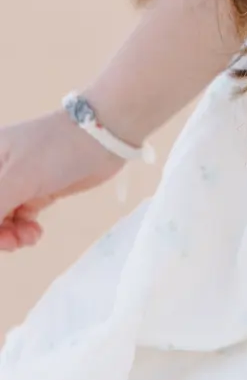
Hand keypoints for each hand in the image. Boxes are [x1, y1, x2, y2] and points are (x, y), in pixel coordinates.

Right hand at [0, 111, 123, 251]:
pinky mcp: (36, 191)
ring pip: (0, 218)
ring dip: (8, 235)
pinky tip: (34, 233)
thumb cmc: (55, 149)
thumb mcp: (15, 178)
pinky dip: (22, 230)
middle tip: (10, 244)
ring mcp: (17, 180)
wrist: (103, 136)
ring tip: (27, 238)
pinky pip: (18, 218)